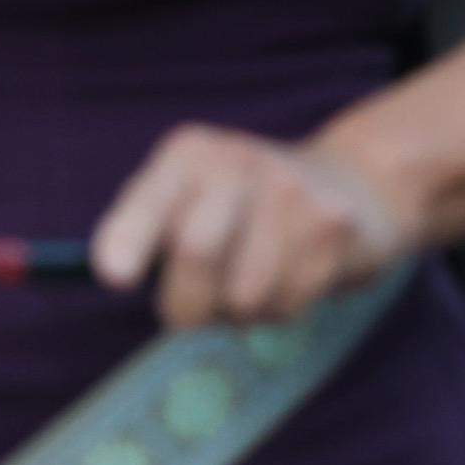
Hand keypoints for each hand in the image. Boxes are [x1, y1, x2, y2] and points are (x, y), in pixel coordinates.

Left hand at [91, 125, 414, 329]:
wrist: (355, 182)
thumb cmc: (242, 209)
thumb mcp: (186, 199)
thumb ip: (139, 230)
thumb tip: (109, 271)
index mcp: (189, 155)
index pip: (150, 199)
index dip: (127, 237)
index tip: (114, 277)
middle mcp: (240, 162)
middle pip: (194, 252)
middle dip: (187, 301)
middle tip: (194, 304)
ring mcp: (293, 191)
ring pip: (243, 295)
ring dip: (239, 310)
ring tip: (253, 277)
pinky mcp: (335, 226)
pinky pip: (287, 304)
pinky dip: (281, 307)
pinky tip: (293, 271)